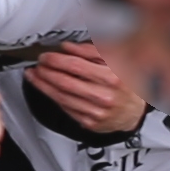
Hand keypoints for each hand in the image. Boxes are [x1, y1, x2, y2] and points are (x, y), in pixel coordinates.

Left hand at [29, 38, 150, 133]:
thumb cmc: (125, 83)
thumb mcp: (116, 59)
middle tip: (38, 64)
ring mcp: (97, 111)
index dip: (56, 60)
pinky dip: (53, 97)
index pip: (76, 66)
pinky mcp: (90, 122)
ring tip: (35, 75)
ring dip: (44, 85)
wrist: (134, 111)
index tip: (46, 56)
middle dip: (46, 72)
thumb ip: (91, 51)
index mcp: (113, 76)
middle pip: (66, 82)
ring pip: (62, 97)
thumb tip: (67, 48)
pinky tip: (47, 89)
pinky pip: (66, 108)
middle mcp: (105, 95)